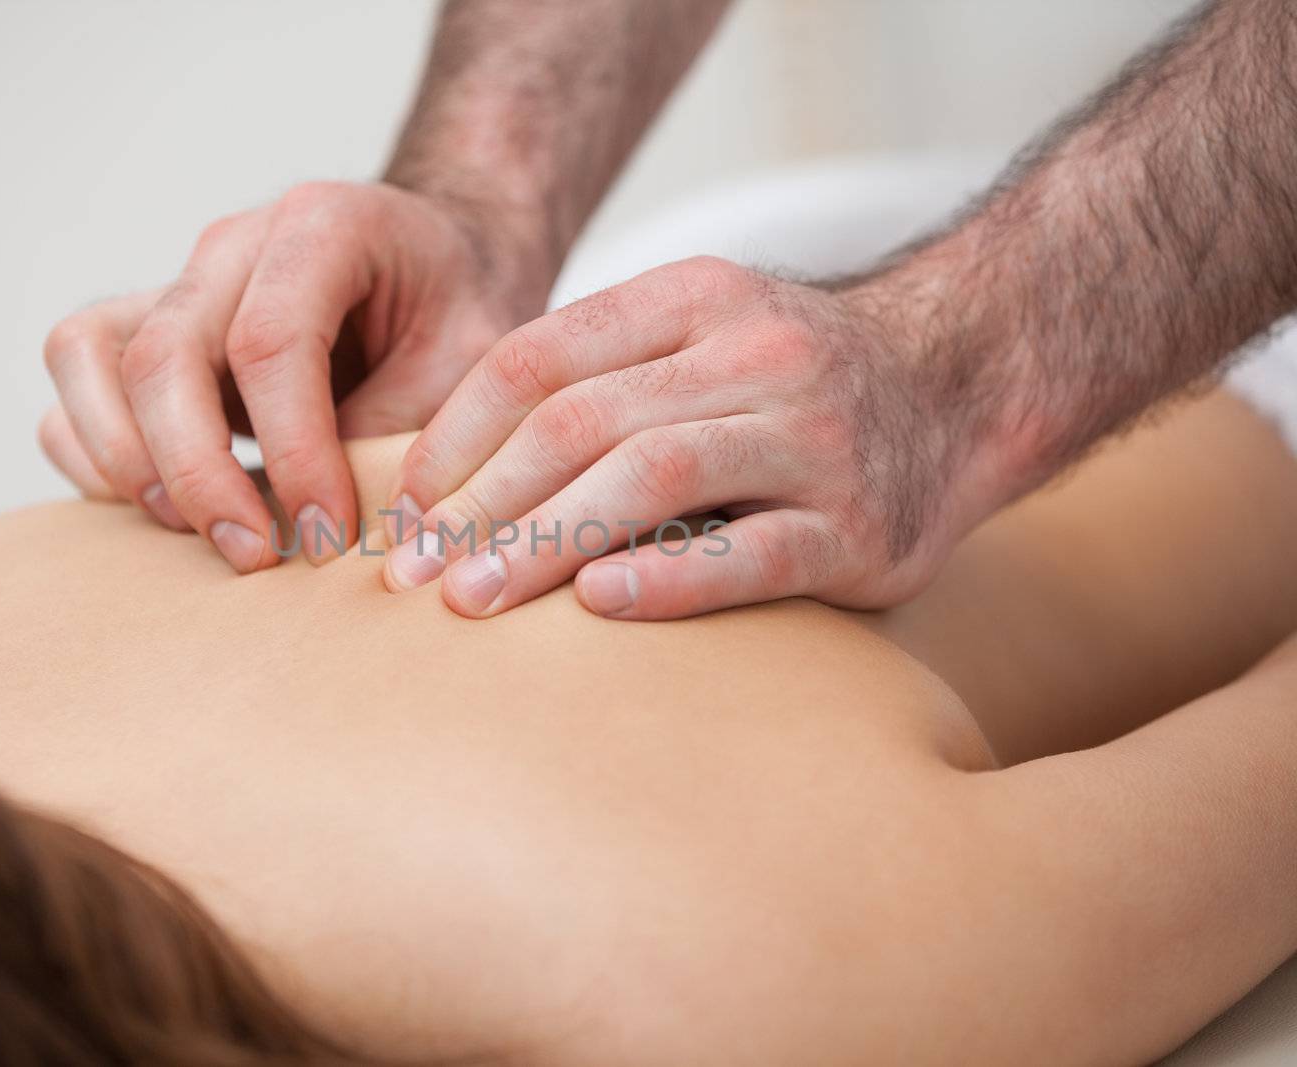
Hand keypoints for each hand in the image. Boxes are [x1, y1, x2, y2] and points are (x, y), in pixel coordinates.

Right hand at [37, 181, 543, 570]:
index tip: (329, 534)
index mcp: (323, 227)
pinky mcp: (146, 327)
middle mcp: (232, 247)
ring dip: (127, 460)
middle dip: (201, 475)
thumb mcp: (471, 362)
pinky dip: (95, 450)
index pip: (272, 341)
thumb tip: (331, 527)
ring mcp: (178, 283)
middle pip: (165, 354)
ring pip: (87, 353)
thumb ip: (406, 430)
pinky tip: (165, 509)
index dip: (293, 451)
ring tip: (199, 535)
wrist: (437, 264)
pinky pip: (79, 379)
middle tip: (258, 558)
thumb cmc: (454, 309)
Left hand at [382, 256, 1008, 618]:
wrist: (961, 390)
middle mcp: (754, 353)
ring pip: (653, 478)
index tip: (404, 510)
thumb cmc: (789, 384)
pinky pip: (750, 554)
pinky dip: (669, 577)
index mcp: (694, 298)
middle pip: (582, 422)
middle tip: (412, 574)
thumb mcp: (699, 337)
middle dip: (481, 503)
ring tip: (473, 601)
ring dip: (544, 543)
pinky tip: (598, 605)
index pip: (539, 358)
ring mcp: (812, 437)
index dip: (455, 437)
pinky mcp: (859, 527)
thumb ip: (598, 378)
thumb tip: (446, 475)